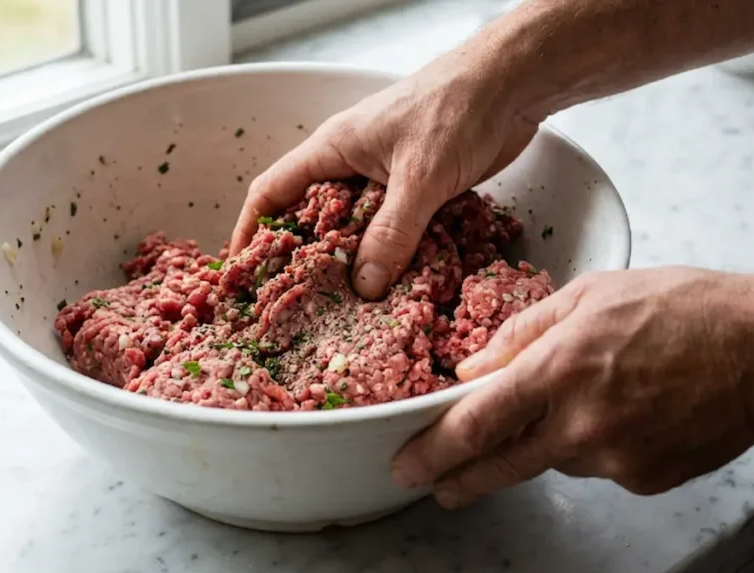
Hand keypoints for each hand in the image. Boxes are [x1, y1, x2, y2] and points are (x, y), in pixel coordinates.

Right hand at [229, 41, 541, 299]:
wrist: (513, 84)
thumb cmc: (455, 109)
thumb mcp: (419, 178)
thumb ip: (391, 234)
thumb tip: (364, 288)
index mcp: (332, 149)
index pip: (272, 192)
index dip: (251, 231)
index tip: (241, 272)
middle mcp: (352, 164)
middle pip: (311, 217)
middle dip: (302, 258)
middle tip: (295, 304)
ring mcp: (385, 176)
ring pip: (355, 228)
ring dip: (352, 262)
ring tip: (343, 308)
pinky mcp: (418, 188)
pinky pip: (393, 229)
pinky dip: (390, 255)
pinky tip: (394, 285)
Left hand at [390, 267, 753, 507]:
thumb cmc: (685, 309)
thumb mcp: (590, 295)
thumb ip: (521, 334)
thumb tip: (473, 368)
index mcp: (560, 369)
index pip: (477, 423)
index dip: (435, 449)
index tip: (410, 461)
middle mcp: (582, 423)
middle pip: (500, 465)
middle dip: (458, 479)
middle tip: (435, 485)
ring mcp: (615, 457)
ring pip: (552, 459)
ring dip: (544, 440)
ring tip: (582, 399)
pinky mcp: (644, 478)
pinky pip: (596, 465)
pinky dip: (592, 444)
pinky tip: (621, 410)